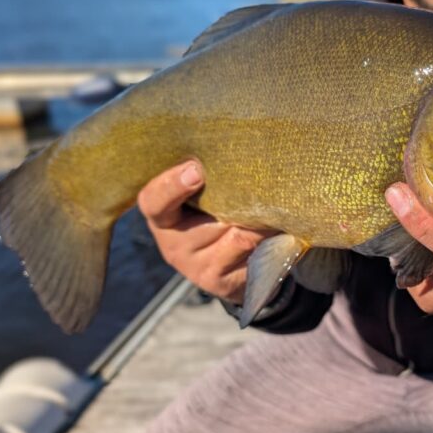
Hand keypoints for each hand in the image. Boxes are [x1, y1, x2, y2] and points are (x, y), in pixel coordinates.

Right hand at [136, 161, 276, 303]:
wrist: (233, 267)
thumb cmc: (214, 217)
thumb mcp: (202, 198)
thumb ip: (207, 179)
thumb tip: (227, 149)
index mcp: (162, 219)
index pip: (154, 201)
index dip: (172, 185)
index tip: (196, 169)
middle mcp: (174, 247)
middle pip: (212, 219)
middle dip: (239, 201)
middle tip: (258, 181)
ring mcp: (198, 269)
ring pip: (239, 237)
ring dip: (262, 220)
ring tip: (277, 204)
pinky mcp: (223, 284)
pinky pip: (254, 255)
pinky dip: (270, 239)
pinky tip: (278, 229)